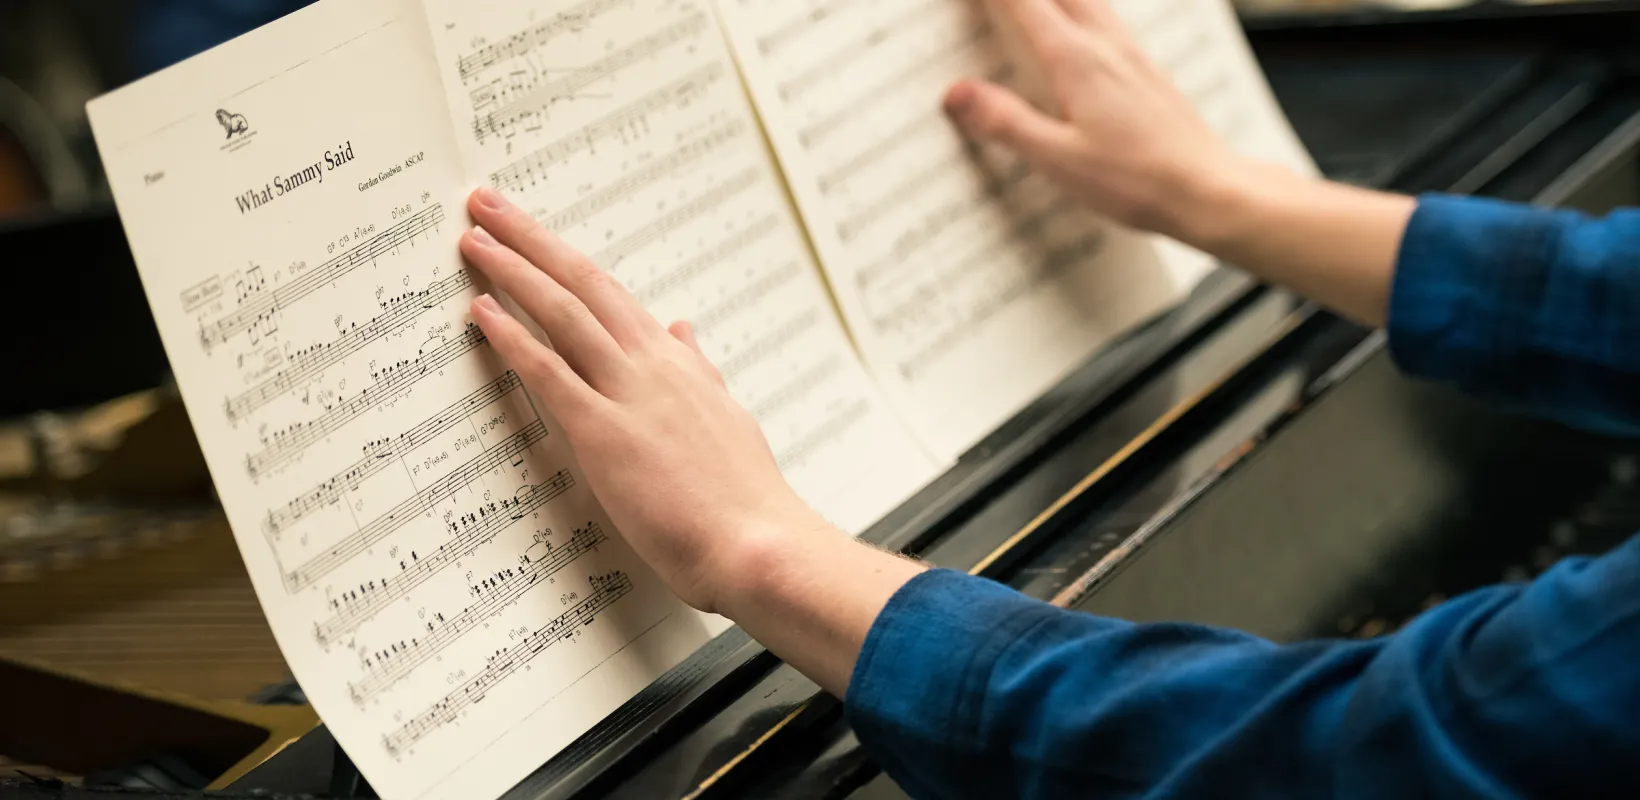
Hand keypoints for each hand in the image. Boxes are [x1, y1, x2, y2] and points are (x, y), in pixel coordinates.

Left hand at [459, 187, 832, 614]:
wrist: (759, 543)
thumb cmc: (745, 499)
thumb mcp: (727, 419)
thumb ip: (700, 371)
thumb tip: (684, 331)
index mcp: (679, 364)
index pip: (614, 296)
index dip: (568, 261)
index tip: (534, 234)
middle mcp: (653, 364)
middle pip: (583, 282)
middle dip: (531, 239)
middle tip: (487, 203)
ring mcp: (628, 394)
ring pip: (563, 312)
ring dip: (513, 270)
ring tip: (475, 238)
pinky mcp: (604, 432)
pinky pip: (549, 371)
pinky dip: (512, 337)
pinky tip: (480, 311)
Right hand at [945, 0, 1255, 241]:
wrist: (1208, 190)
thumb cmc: (1139, 181)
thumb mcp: (1058, 159)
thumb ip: (1006, 123)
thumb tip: (958, 94)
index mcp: (1076, 61)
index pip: (1019, 3)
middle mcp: (1105, 45)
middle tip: (989, 4)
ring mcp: (1130, 54)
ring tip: (1026, 7)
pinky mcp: (1145, 70)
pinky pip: (1104, 19)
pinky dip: (1077, 9)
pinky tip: (1079, 25)